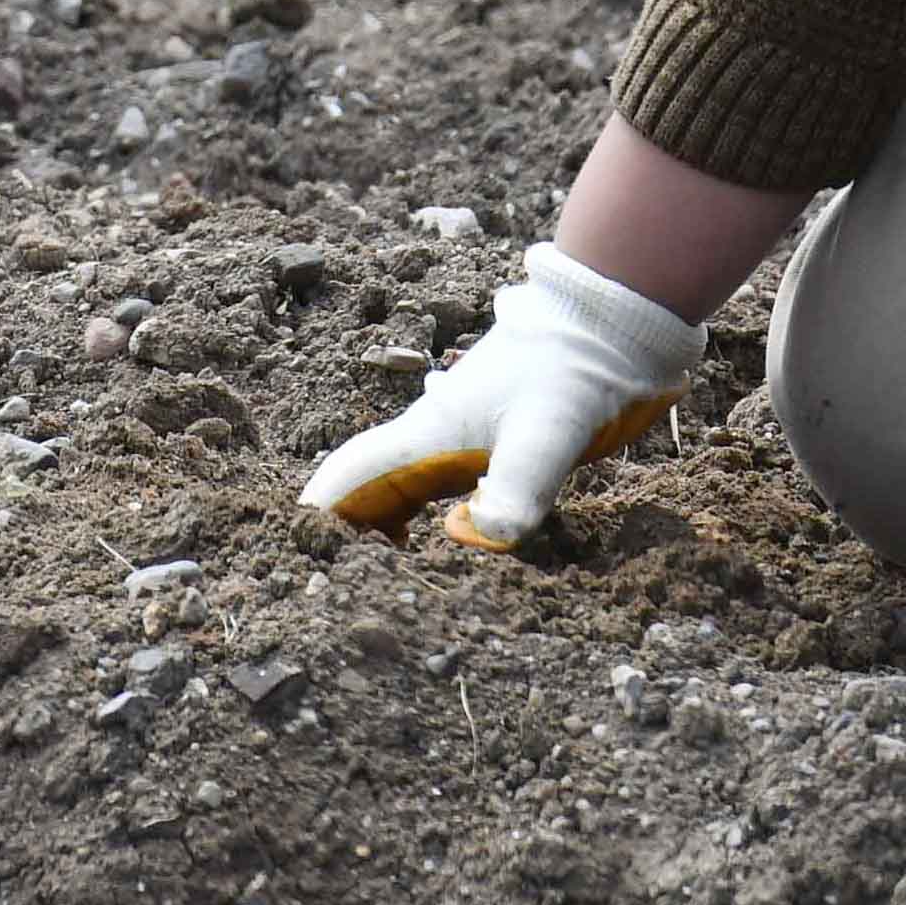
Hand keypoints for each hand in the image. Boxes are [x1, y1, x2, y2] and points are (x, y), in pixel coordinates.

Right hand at [301, 245, 705, 546]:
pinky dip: (417, 514)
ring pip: (398, 484)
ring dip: (377, 521)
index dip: (320, 513)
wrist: (610, 323)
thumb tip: (467, 537)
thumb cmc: (574, 371)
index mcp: (430, 435)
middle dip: (342, 527)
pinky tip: (436, 535)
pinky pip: (433, 483)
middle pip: (366, 486)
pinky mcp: (490, 440)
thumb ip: (515, 489)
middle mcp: (433, 438)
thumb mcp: (549, 434)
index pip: (353, 477)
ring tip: (373, 568)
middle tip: (333, 581)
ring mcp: (460, 436)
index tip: (295, 550)